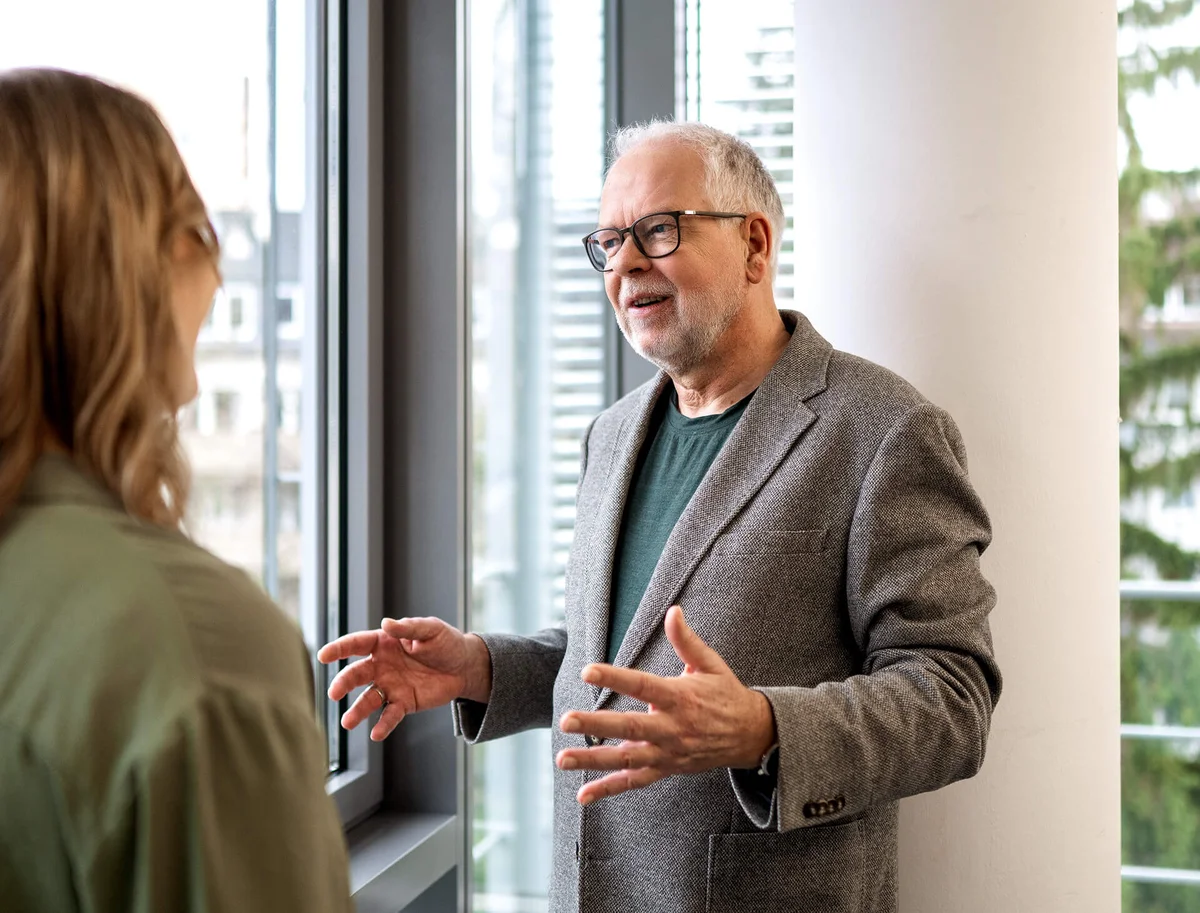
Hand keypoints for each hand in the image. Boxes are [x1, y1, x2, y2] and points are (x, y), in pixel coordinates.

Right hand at [318, 617, 491, 740]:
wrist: (464, 666)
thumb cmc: (445, 642)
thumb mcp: (430, 629)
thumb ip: (408, 628)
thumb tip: (386, 623)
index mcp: (384, 643)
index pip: (357, 644)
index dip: (339, 649)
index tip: (323, 656)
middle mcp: (382, 666)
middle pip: (357, 674)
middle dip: (344, 683)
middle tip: (334, 693)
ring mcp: (391, 686)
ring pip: (368, 699)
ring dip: (357, 711)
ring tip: (347, 722)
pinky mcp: (404, 703)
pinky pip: (390, 715)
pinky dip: (383, 725)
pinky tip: (376, 734)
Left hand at [555, 605, 775, 804]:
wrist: (752, 735)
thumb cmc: (726, 694)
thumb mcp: (710, 664)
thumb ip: (686, 640)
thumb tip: (673, 611)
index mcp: (681, 698)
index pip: (643, 686)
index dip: (615, 678)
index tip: (587, 671)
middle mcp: (673, 728)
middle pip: (630, 727)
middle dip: (596, 725)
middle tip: (566, 720)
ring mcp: (668, 753)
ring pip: (627, 759)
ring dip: (593, 761)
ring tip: (563, 758)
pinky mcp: (667, 769)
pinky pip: (635, 782)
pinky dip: (609, 790)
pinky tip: (584, 795)